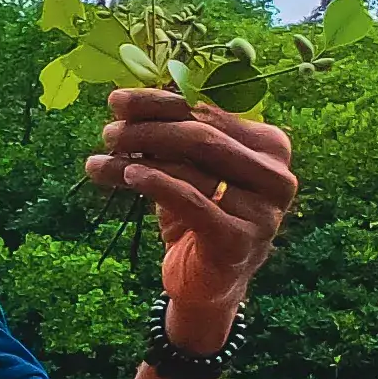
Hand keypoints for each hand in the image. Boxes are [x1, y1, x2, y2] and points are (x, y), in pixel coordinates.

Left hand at [85, 88, 295, 349]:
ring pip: (192, 169)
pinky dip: (157, 185)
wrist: (207, 278)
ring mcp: (264, 210)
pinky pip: (194, 203)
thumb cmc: (197, 212)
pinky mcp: (241, 240)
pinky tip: (128, 177)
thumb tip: (120, 100)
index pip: (210, 111)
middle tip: (108, 134)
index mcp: (270, 145)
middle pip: (202, 137)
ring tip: (101, 161)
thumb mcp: (186, 168)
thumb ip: (169, 134)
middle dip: (147, 130)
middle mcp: (276, 174)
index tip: (116, 101)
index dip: (159, 102)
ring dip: (138, 160)